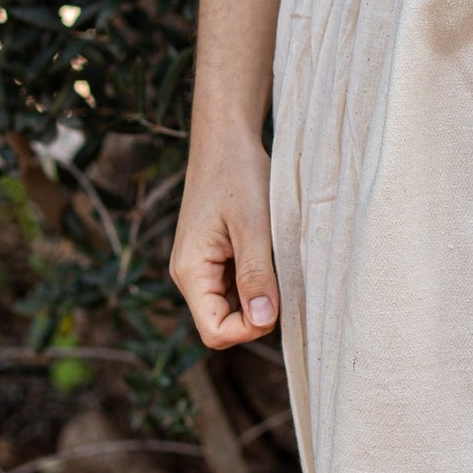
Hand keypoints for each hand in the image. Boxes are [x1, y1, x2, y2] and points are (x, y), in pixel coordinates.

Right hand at [170, 128, 279, 349]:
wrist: (226, 141)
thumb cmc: (238, 174)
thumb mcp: (254, 225)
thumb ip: (256, 274)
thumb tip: (264, 320)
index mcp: (190, 271)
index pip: (216, 332)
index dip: (250, 329)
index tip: (278, 301)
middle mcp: (189, 275)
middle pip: (223, 324)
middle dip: (256, 314)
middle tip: (283, 279)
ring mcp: (200, 267)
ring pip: (231, 308)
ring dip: (258, 296)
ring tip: (276, 261)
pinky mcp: (213, 258)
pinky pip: (234, 288)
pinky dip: (256, 281)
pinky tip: (270, 255)